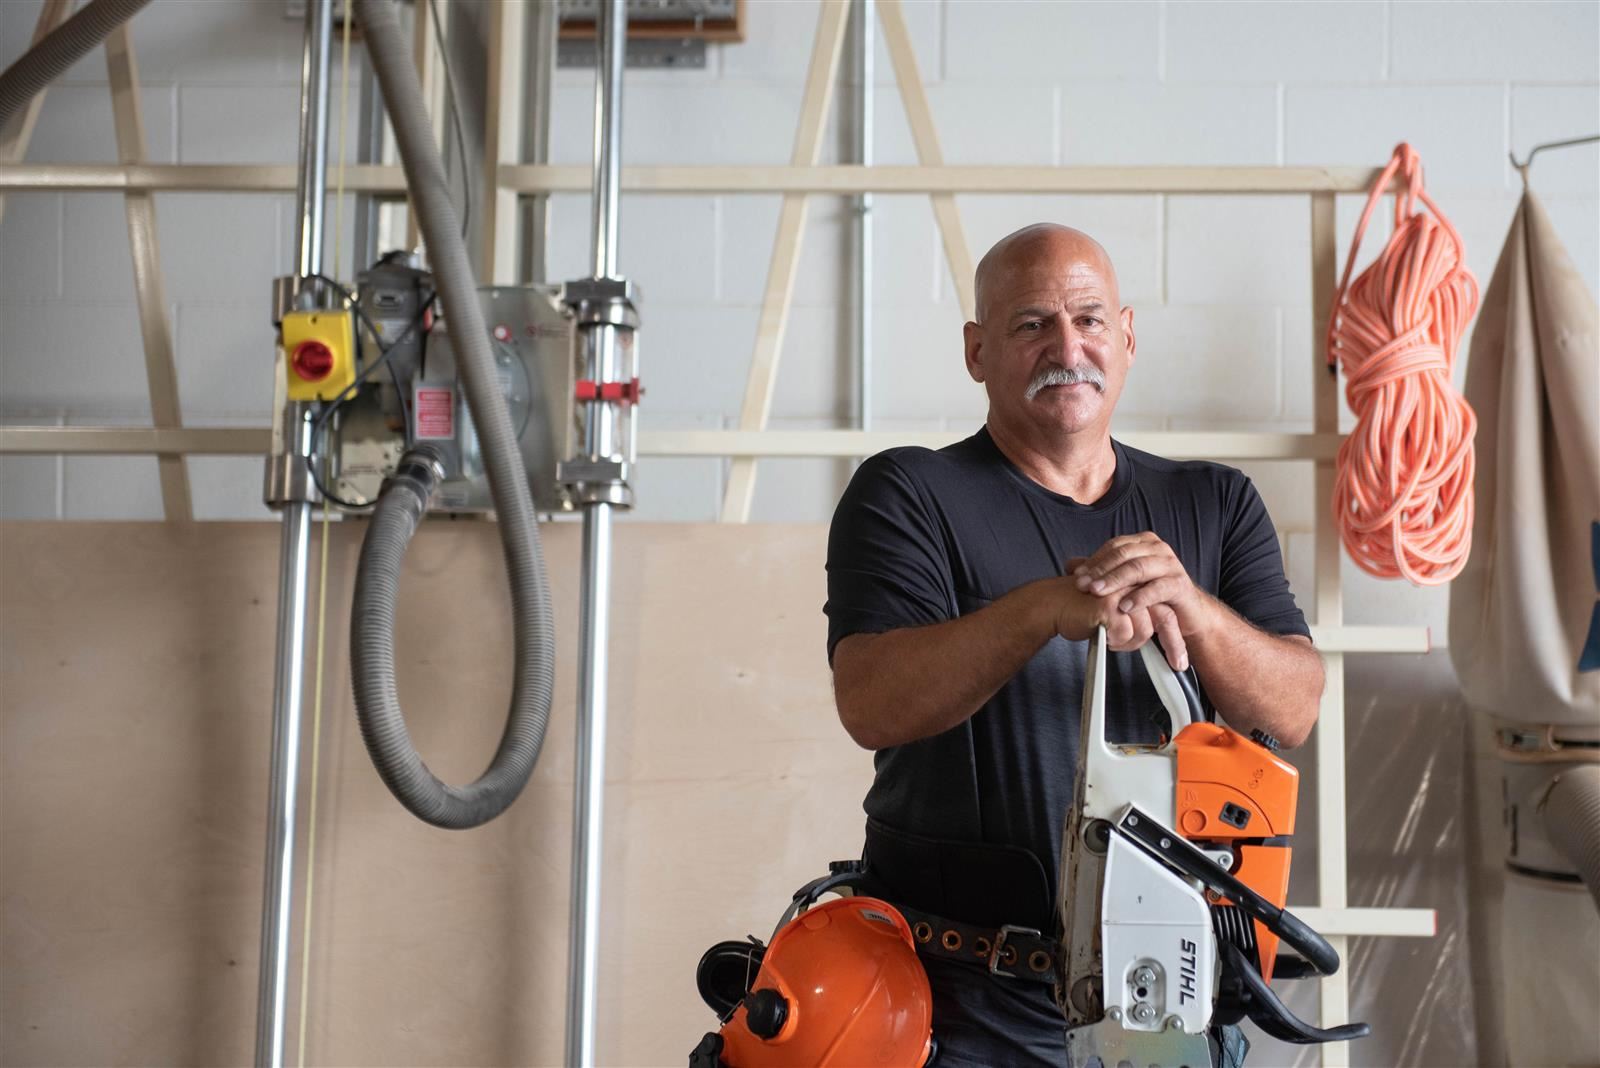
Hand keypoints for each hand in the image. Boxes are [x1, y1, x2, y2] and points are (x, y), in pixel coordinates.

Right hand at [1040, 576, 1187, 670]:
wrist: (1052, 605)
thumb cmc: (1080, 608)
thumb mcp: (1116, 610)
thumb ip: (1136, 614)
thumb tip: (1158, 633)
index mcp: (1137, 582)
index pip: (1166, 608)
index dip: (1174, 634)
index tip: (1179, 657)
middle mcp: (1133, 582)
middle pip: (1165, 616)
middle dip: (1173, 643)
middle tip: (1178, 664)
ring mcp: (1122, 590)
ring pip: (1144, 629)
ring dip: (1128, 641)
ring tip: (1110, 638)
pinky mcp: (1109, 603)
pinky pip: (1125, 633)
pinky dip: (1113, 641)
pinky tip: (1102, 635)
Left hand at [1067, 532, 1212, 666]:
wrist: (1184, 613)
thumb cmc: (1151, 595)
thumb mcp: (1124, 582)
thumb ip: (1099, 572)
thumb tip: (1069, 566)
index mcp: (1143, 543)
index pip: (1114, 546)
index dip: (1094, 561)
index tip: (1076, 576)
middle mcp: (1157, 549)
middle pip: (1124, 554)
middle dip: (1100, 571)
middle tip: (1083, 586)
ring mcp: (1170, 565)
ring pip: (1138, 568)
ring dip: (1115, 581)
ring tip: (1097, 593)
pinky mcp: (1180, 584)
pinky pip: (1157, 588)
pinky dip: (1139, 597)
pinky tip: (1124, 606)